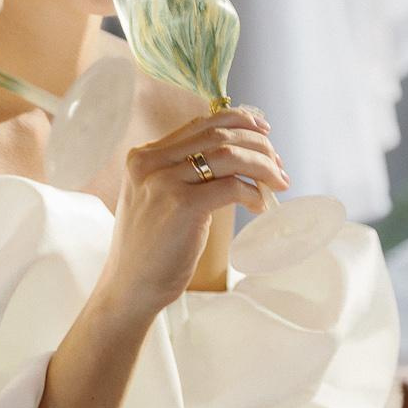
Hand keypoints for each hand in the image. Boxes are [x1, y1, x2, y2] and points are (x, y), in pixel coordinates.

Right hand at [93, 106, 286, 320]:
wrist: (129, 285)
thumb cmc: (150, 247)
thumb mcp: (157, 197)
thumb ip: (181, 173)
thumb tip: (236, 158)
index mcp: (144, 156)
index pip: (200, 124)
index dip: (238, 122)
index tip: (263, 132)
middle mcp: (150, 162)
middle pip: (218, 135)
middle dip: (258, 146)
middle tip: (278, 166)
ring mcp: (164, 182)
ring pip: (228, 155)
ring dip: (262, 166)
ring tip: (278, 183)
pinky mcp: (180, 205)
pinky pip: (230, 186)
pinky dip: (252, 192)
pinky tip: (258, 206)